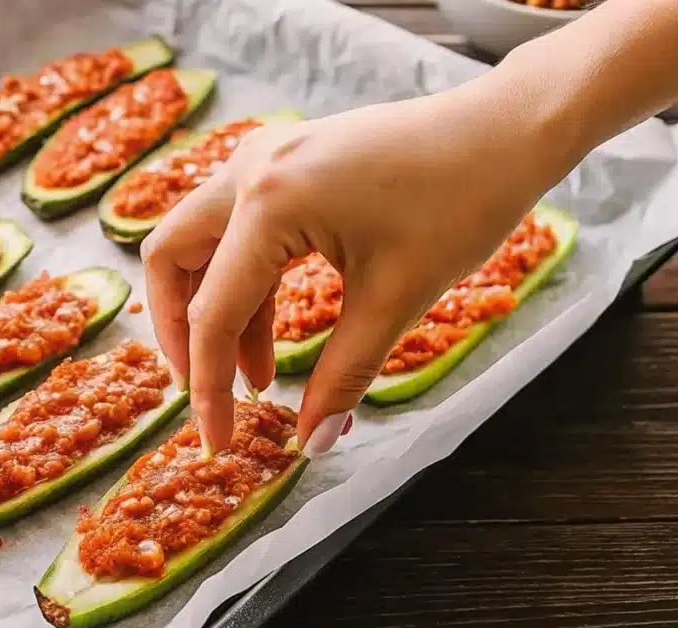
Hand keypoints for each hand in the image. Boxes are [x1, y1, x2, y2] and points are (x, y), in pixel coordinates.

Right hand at [141, 69, 580, 454]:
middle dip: (183, 335)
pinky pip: (240, 226)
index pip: (214, 311)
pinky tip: (275, 328)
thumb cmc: (459, 203)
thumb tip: (312, 443)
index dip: (210, 389)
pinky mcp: (287, 160)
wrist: (503, 133)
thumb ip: (343, 376)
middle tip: (211, 393)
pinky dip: (247, 279)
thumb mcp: (395, 298)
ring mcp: (265, 156)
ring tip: (259, 375)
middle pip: (174, 259)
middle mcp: (250, 168)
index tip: (218, 442)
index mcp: (268, 201)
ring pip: (204, 241)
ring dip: (219, 309)